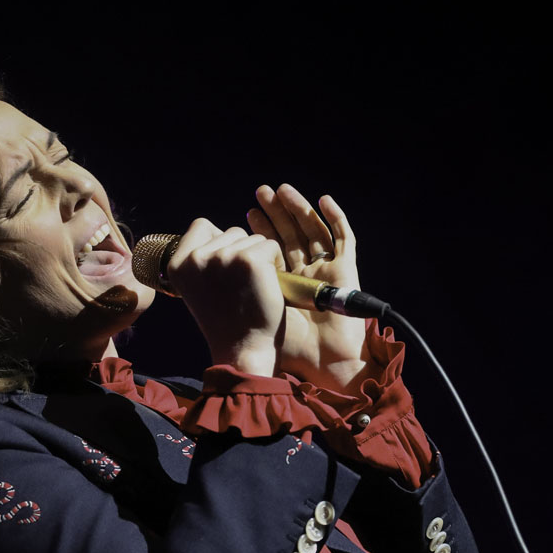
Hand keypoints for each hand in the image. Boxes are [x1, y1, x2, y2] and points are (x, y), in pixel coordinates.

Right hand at [166, 219, 286, 377]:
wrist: (242, 350)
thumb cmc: (225, 322)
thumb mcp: (198, 288)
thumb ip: (201, 260)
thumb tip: (219, 232)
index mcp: (177, 264)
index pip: (201, 226)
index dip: (218, 241)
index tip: (225, 268)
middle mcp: (197, 258)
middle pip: (230, 231)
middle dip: (241, 252)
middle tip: (240, 286)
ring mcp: (223, 257)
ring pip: (251, 238)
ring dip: (258, 257)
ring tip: (252, 288)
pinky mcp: (250, 261)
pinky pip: (270, 245)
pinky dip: (275, 262)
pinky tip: (266, 285)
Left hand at [247, 184, 368, 390]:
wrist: (318, 362)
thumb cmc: (281, 345)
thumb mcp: (251, 311)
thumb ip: (236, 289)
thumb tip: (206, 269)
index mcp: (283, 282)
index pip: (272, 246)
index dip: (262, 229)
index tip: (247, 213)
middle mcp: (305, 274)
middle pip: (292, 233)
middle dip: (277, 212)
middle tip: (261, 192)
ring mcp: (326, 270)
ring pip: (314, 230)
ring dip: (299, 208)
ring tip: (282, 190)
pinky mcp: (346, 271)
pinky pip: (344, 239)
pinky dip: (335, 218)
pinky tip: (323, 200)